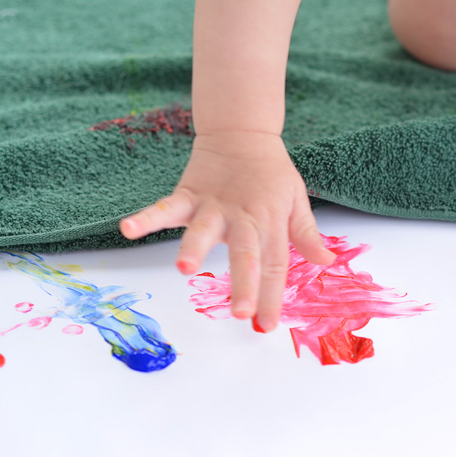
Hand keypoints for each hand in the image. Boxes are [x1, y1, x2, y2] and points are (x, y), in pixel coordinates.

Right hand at [119, 131, 334, 331]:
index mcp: (271, 222)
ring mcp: (214, 206)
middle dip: (243, 284)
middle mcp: (243, 218)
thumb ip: (308, 235)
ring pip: (203, 229)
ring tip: (183, 267)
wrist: (242, 132)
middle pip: (245, 254)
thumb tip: (327, 262)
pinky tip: (128, 228)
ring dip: (194, 247)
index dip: (272, 296)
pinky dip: (147, 216)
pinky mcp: (189, 194)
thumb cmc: (272, 173)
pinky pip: (166, 206)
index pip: (274, 265)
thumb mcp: (297, 201)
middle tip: (241, 313)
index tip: (267, 324)